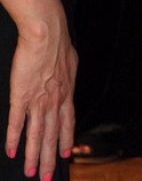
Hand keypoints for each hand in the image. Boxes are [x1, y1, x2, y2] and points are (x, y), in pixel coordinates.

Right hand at [1, 0, 75, 180]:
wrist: (47, 34)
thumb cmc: (58, 44)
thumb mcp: (70, 64)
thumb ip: (65, 77)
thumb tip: (65, 79)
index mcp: (67, 93)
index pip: (67, 123)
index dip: (65, 140)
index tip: (65, 156)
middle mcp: (55, 101)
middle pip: (52, 135)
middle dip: (49, 158)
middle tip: (46, 177)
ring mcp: (39, 100)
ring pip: (37, 135)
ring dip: (34, 155)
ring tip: (31, 173)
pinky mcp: (21, 96)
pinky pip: (18, 122)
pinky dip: (15, 139)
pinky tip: (12, 152)